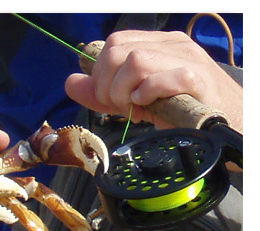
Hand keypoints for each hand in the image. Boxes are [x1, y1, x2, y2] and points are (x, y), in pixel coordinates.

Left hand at [65, 30, 242, 131]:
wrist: (224, 122)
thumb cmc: (180, 109)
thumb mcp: (133, 100)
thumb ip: (101, 93)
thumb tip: (70, 82)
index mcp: (156, 44)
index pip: (112, 43)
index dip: (100, 72)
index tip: (107, 96)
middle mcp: (170, 45)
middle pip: (117, 51)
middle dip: (107, 85)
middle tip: (120, 105)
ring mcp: (184, 59)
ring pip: (134, 61)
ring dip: (124, 92)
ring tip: (135, 107)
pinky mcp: (195, 78)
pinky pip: (158, 78)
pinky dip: (145, 95)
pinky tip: (149, 106)